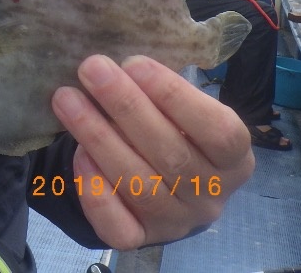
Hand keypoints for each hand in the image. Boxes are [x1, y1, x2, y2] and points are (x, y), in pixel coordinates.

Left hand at [51, 55, 253, 249]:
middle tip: (91, 69)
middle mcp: (212, 194)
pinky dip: (96, 192)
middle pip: (172, 154)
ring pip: (140, 186)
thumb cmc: (167, 127)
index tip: (134, 63)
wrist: (153, 177)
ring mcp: (177, 222)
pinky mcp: (141, 238)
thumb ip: (158, 89)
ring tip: (67, 100)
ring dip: (98, 137)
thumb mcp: (176, 107)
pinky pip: (118, 226)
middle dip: (126, 106)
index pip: (218, 131)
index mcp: (233, 157)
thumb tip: (119, 62)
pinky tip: (78, 155)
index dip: (176, 96)